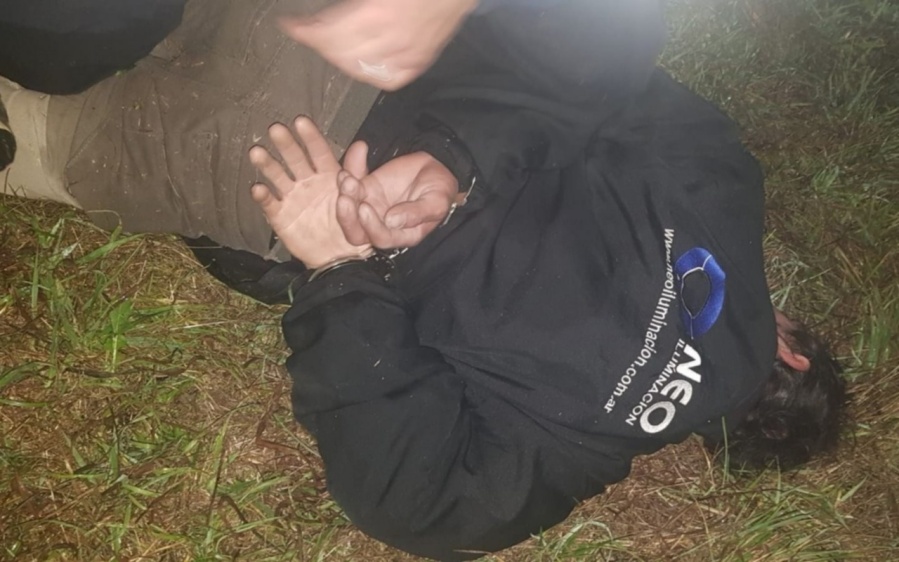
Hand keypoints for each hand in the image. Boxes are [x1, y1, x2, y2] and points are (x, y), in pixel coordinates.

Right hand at [249, 117, 372, 267]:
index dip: (310, 136)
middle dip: (285, 144)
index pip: (318, 151)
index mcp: (327, 174)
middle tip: (276, 129)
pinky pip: (270, 204)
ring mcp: (292, 198)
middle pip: (294, 159)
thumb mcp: (360, 198)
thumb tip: (362, 144)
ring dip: (267, 164)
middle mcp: (307, 182)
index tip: (301, 121)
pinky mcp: (281, 216)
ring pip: (277, 176)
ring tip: (257, 153)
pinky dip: (264, 196)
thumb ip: (358, 172)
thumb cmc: (352, 225)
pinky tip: (258, 188)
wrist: (341, 256)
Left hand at [280, 0, 477, 89]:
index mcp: (376, 12)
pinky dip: (368, 73)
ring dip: (338, 58)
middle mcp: (389, 38)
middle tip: (308, 32)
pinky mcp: (418, 62)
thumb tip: (324, 16)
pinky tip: (360, 64)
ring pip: (358, 69)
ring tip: (329, 47)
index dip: (303, 30)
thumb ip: (348, 6)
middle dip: (319, 43)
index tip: (290, 25)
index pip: (326, 31)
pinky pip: (385, 79)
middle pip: (338, 53)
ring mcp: (405, 54)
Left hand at [335, 142, 462, 248]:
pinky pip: (350, 188)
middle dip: (347, 217)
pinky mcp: (366, 189)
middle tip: (345, 198)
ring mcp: (372, 208)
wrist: (435, 168)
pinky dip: (345, 180)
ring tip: (347, 178)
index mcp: (402, 234)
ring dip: (345, 196)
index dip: (371, 226)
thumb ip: (417, 213)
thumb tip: (392, 221)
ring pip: (349, 211)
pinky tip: (346, 171)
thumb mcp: (437, 202)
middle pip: (357, 231)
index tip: (365, 208)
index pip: (382, 238)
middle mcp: (383, 226)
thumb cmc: (440, 190)